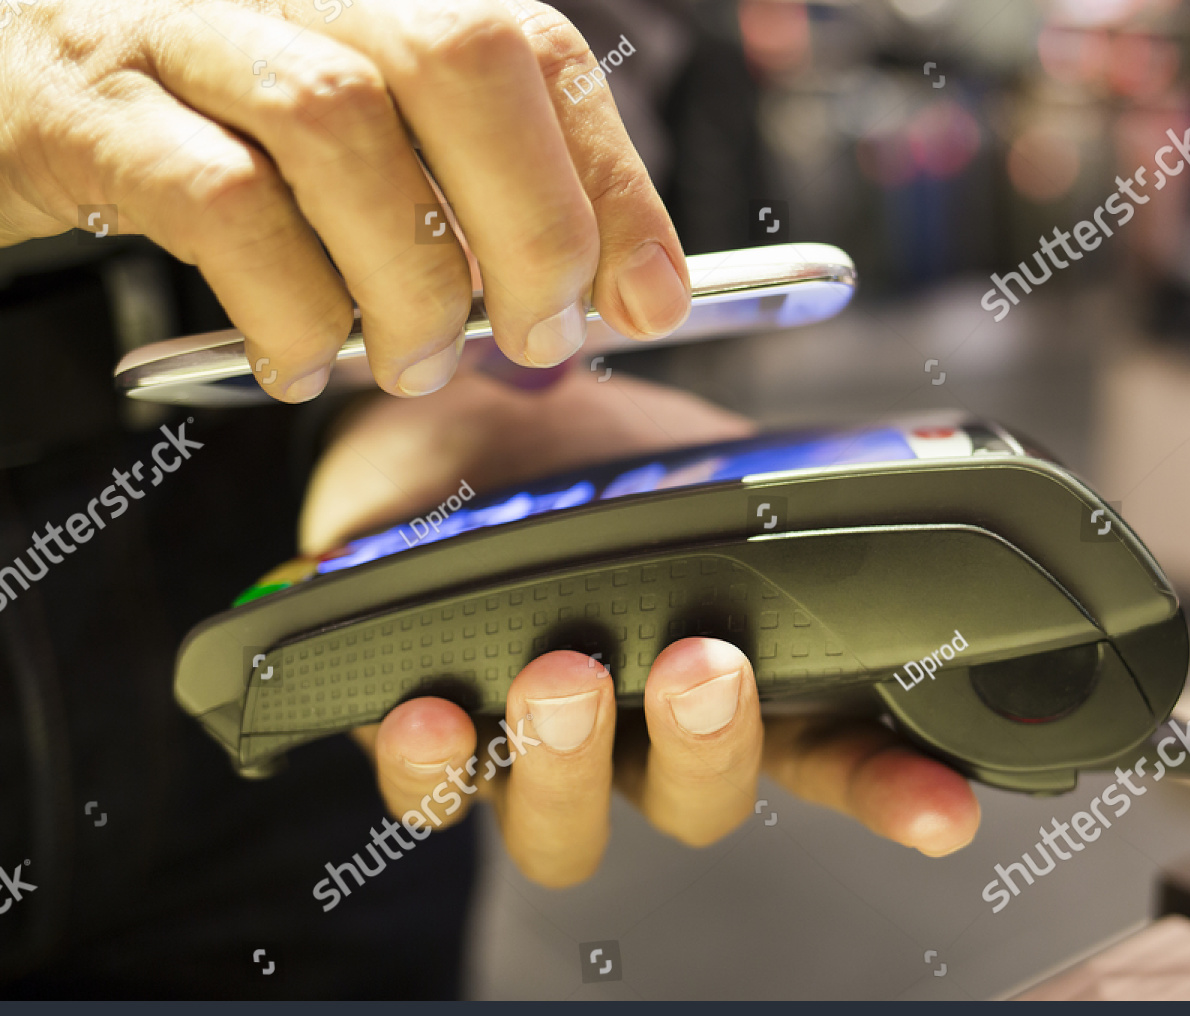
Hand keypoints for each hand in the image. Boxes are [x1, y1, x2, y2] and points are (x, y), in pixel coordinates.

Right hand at [0, 0, 689, 399]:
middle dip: (534, 226)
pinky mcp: (84, 104)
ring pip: (345, 126)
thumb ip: (461, 191)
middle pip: (462, 59)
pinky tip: (295, 358)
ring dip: (412, 282)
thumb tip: (602, 289)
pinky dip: (290, 309)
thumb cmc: (184, 124)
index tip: (655, 295)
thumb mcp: (339, 143)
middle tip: (537, 334)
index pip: (532, 50)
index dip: (614, 181)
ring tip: (410, 359)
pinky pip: (225, 206)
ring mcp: (175, 24)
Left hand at [304, 370, 981, 885]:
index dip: (889, 792)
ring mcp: (538, 753)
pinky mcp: (437, 748)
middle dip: (707, 747)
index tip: (945, 812)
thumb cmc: (577, 454)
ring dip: (567, 766)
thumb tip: (827, 462)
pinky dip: (433, 767)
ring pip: (567, 832)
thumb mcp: (673, 451)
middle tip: (702, 665)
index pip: (828, 752)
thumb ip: (739, 474)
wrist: (440, 438)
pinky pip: (433, 799)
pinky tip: (430, 713)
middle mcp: (639, 736)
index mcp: (726, 672)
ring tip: (560, 674)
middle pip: (700, 803)